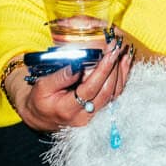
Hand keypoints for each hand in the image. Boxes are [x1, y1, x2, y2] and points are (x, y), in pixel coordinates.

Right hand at [5, 36, 132, 131]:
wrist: (42, 117)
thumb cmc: (41, 99)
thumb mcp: (42, 86)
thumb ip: (60, 77)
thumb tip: (77, 65)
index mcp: (68, 109)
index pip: (90, 89)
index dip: (102, 71)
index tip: (109, 53)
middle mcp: (84, 116)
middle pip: (106, 92)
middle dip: (114, 68)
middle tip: (116, 47)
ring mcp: (93, 116)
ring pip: (113, 95)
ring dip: (121, 73)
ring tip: (124, 52)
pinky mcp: (99, 112)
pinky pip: (114, 96)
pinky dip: (121, 79)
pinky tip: (124, 64)